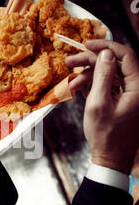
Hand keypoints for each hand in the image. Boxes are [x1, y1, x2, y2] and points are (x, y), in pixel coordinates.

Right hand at [66, 40, 138, 174]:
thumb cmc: (106, 136)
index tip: (87, 44)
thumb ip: (102, 76)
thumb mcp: (98, 104)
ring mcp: (131, 95)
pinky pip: (110, 85)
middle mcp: (138, 89)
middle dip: (92, 61)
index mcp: (138, 89)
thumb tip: (105, 54)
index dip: (105, 47)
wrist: (110, 159)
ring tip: (72, 83)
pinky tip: (81, 89)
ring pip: (110, 74)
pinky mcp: (124, 100)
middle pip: (116, 64)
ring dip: (90, 76)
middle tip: (71, 61)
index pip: (125, 56)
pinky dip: (95, 85)